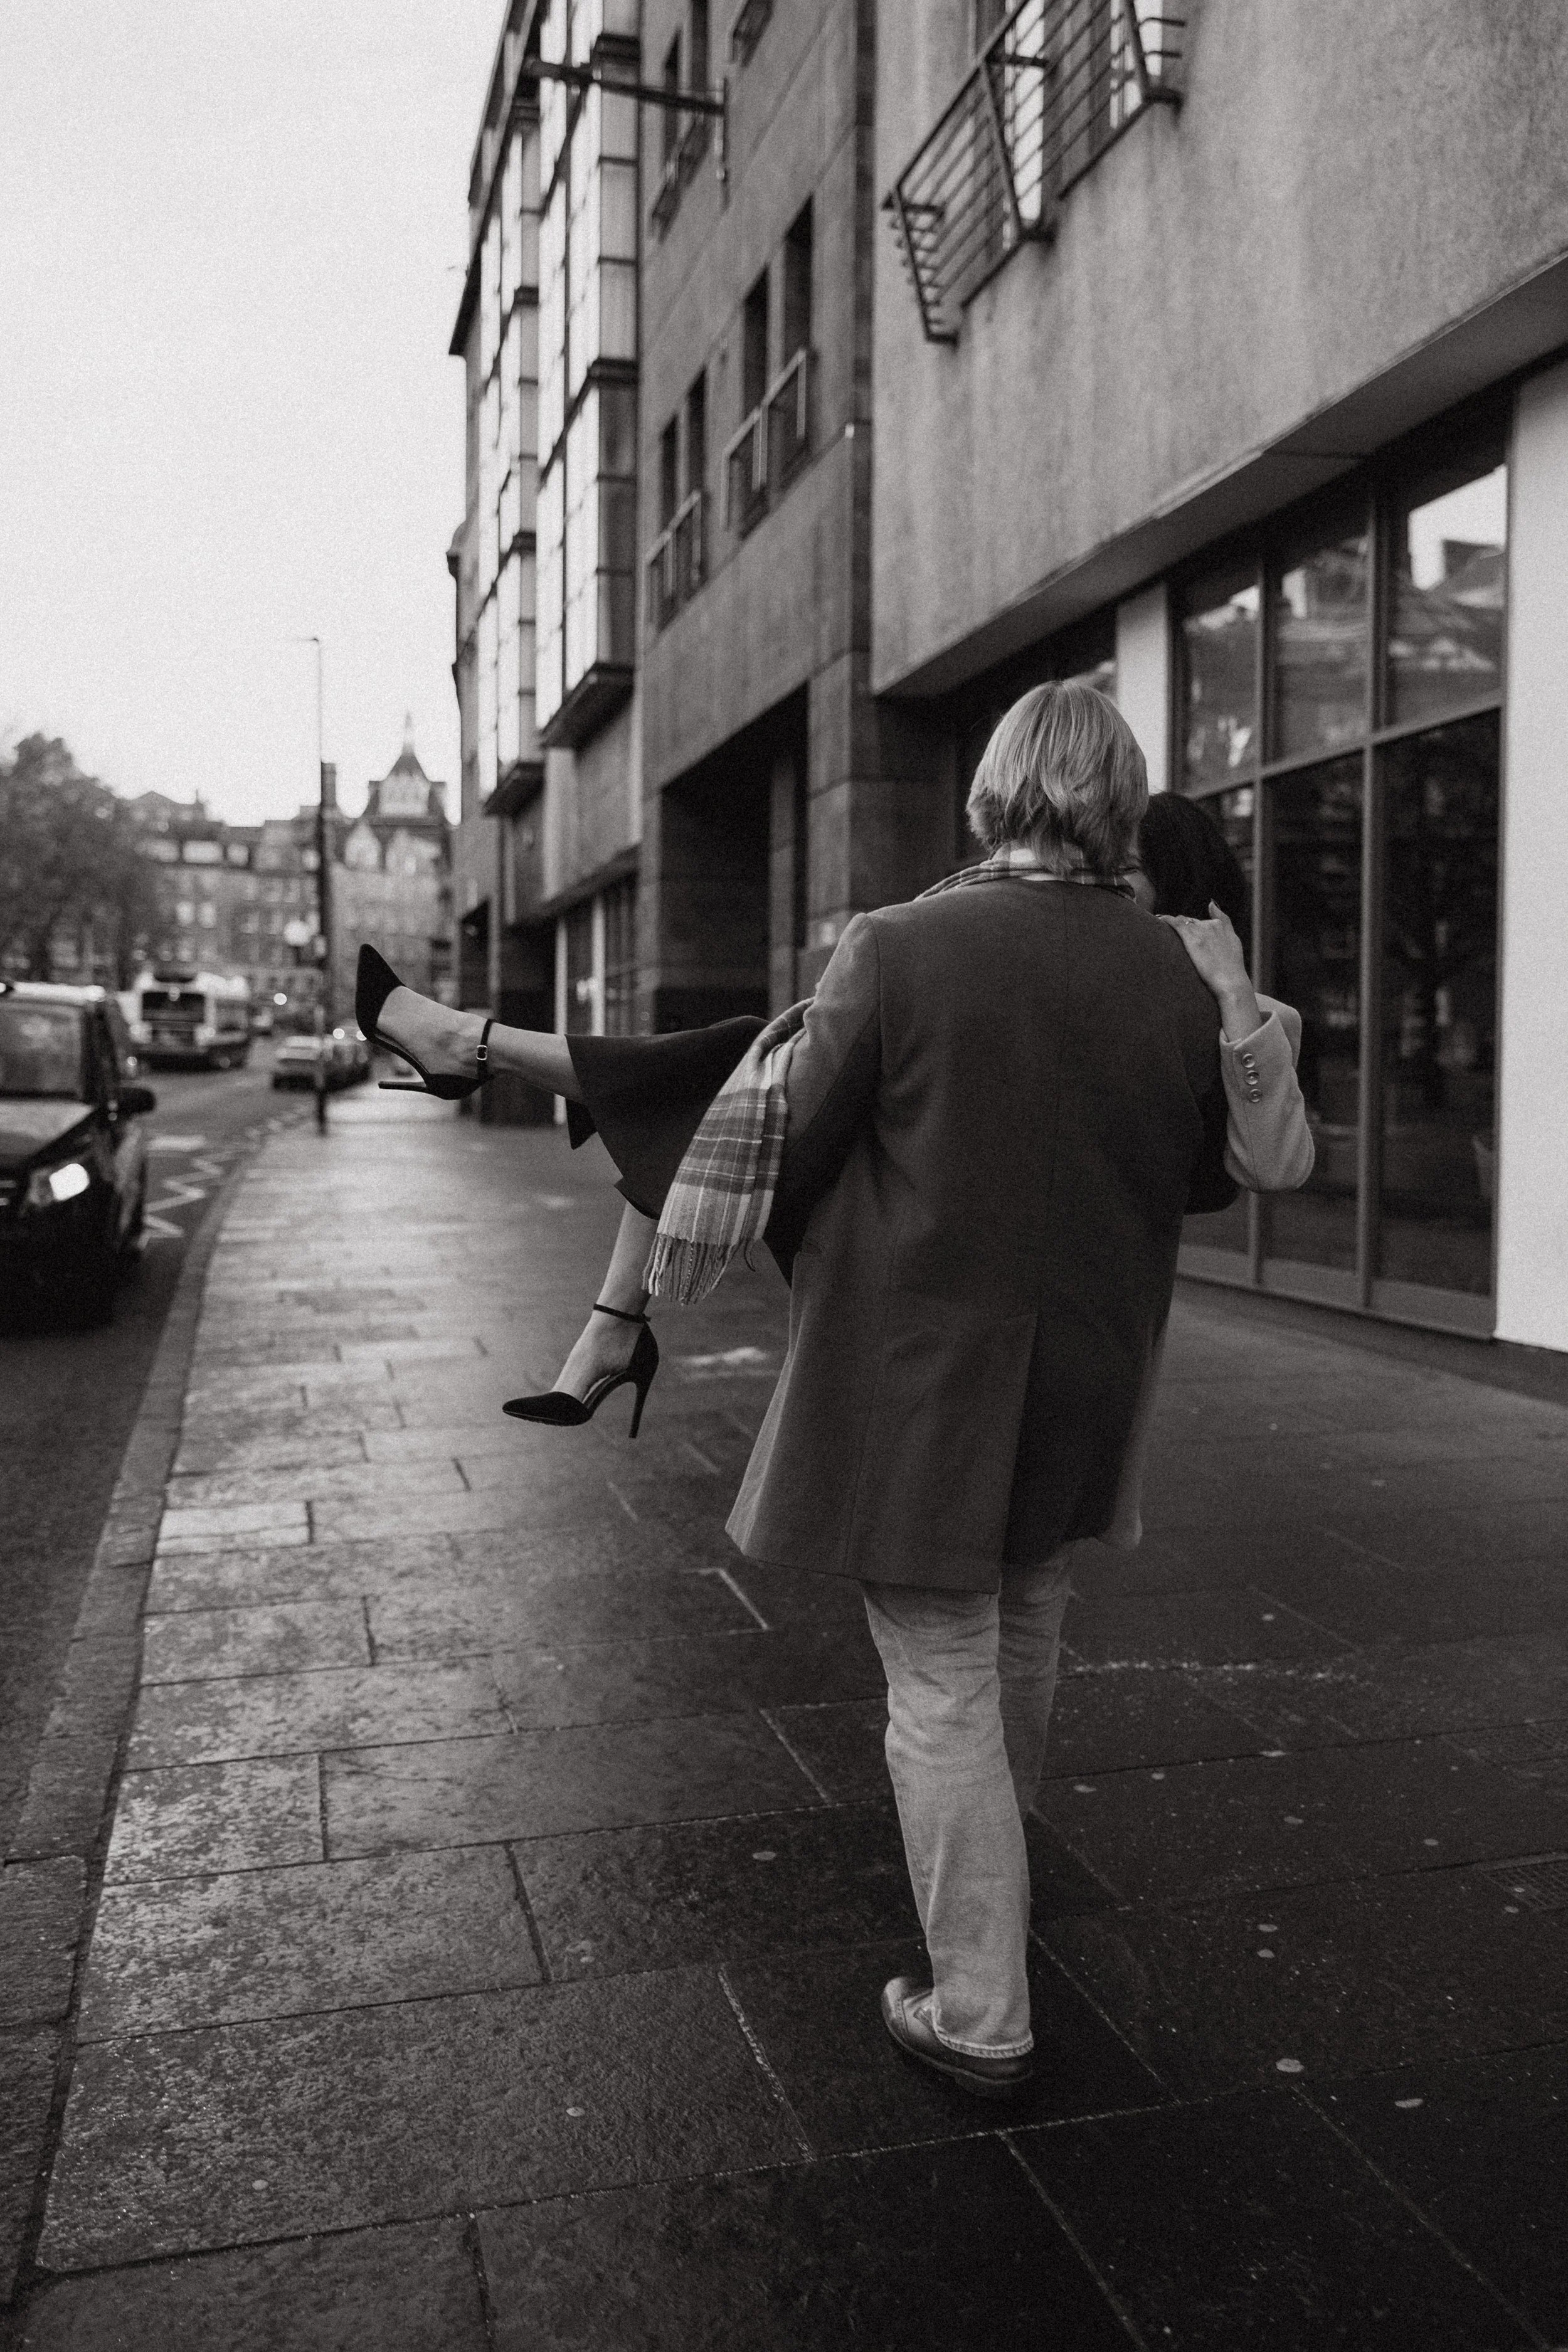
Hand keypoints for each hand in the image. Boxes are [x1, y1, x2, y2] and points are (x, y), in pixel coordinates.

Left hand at [1159, 903, 1260, 1039]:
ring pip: (1181, 922)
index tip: (1186, 932)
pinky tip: (1158, 921)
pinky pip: (1174, 923)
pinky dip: (1165, 920)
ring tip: (1160, 931)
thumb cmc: (1232, 968)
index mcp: (1221, 926)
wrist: (1231, 982)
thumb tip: (1212, 903)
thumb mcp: (1233, 942)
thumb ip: (1225, 923)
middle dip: (1182, 929)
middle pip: (1191, 922)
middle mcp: (1210, 925)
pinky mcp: (1191, 937)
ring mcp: (1200, 930)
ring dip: (1172, 925)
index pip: (1202, 921)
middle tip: (1171, 939)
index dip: (1193, 927)